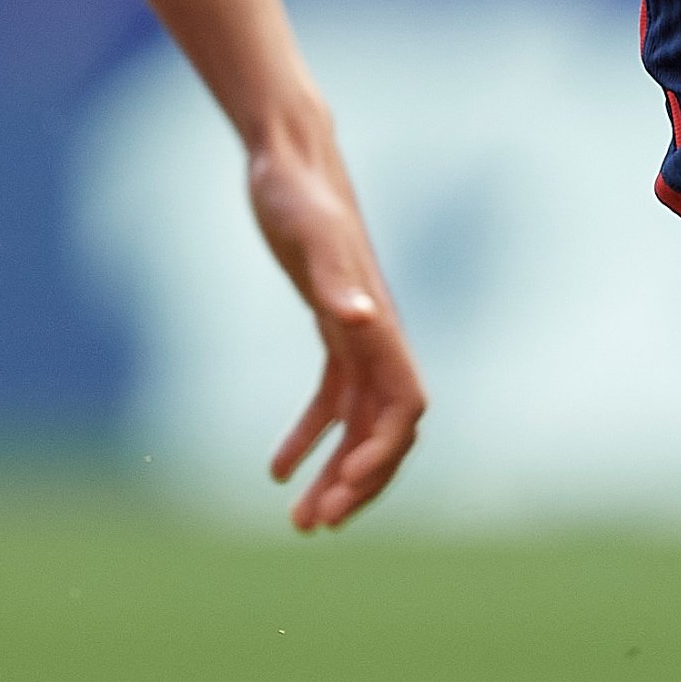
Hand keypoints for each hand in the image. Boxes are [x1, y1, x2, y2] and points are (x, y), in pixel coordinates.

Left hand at [245, 125, 424, 529]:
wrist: (285, 155)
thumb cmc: (296, 190)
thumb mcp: (309, 232)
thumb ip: (334, 277)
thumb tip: (358, 318)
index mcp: (381, 324)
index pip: (403, 406)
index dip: (383, 453)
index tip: (343, 490)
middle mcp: (376, 335)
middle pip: (385, 429)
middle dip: (358, 482)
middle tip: (315, 526)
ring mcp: (356, 334)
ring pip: (359, 424)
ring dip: (337, 472)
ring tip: (300, 519)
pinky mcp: (331, 328)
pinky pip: (331, 400)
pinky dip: (309, 437)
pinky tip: (277, 469)